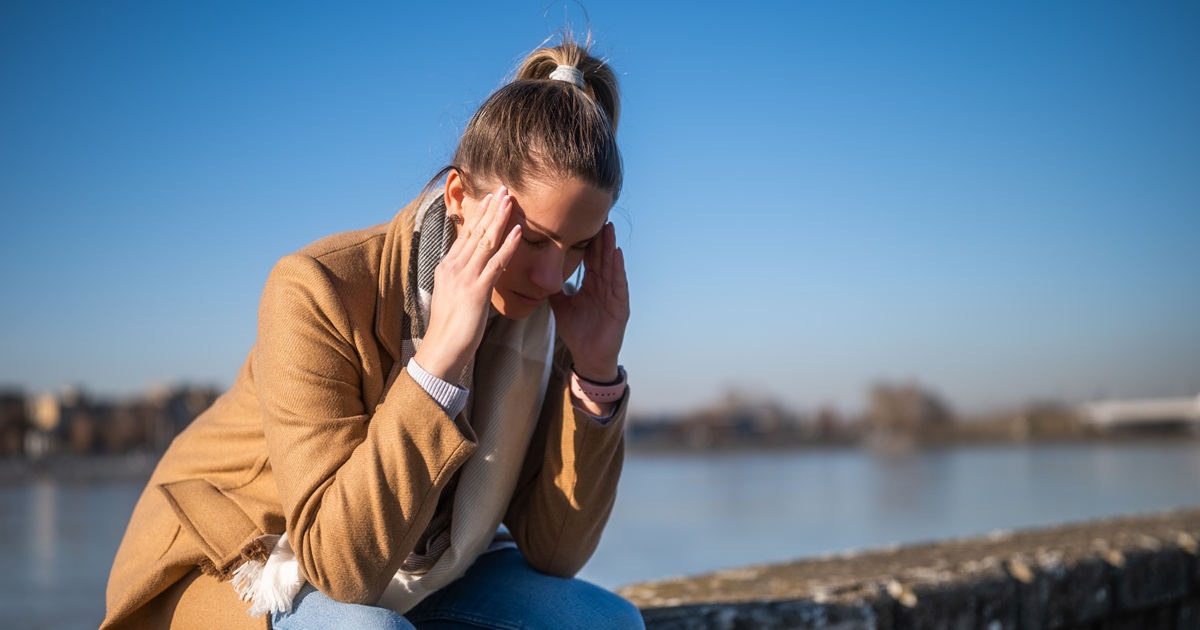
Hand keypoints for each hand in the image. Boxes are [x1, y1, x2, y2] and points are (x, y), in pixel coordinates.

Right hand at [414, 187, 521, 381]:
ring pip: (485, 241)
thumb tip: (475, 269)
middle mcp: (453, 267)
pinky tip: (518, 232)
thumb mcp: (453, 296)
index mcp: (446, 267)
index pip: (465, 235)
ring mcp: (464, 277)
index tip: (490, 199)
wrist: (441, 350)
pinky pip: (496, 262)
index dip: (479, 215)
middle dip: (490, 209)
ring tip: (510, 200)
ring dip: (499, 219)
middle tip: (502, 189)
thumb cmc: (450, 328)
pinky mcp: (476, 290)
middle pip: (475, 232)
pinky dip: (508, 245)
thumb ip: (462, 278)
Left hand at [548, 222, 628, 382]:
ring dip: (610, 247)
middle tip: (599, 216)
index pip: (590, 259)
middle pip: (601, 258)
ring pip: (611, 266)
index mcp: (591, 285)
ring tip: (608, 229)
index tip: (583, 223)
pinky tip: (616, 253)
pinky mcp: (620, 306)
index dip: (587, 242)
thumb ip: (553, 289)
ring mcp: (613, 295)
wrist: (588, 356)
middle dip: (601, 238)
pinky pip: (619, 283)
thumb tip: (538, 274)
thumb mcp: (561, 306)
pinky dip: (618, 268)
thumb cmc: (577, 332)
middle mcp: (604, 287)